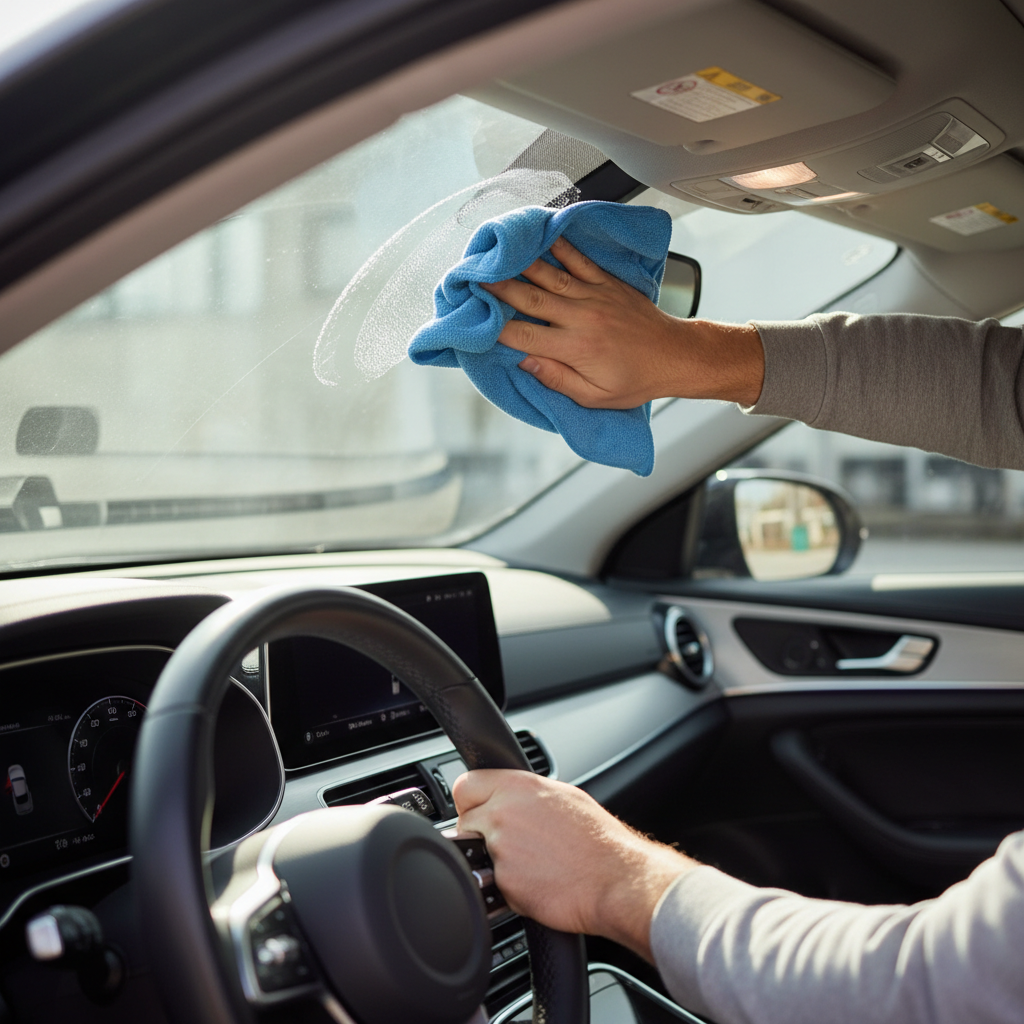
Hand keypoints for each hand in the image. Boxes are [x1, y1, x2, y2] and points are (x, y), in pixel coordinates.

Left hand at [452, 769, 695, 959]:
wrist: (618, 880)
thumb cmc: (600, 842)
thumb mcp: (564, 796)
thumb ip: (527, 795)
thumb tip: (509, 796)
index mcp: (518, 785)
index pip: (465, 785)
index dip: (470, 802)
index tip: (476, 813)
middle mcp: (505, 812)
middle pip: (463, 823)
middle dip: (479, 836)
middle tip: (508, 846)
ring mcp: (501, 847)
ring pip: (477, 856)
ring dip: (494, 863)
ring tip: (531, 866)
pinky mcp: (504, 882)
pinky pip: (493, 885)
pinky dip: (509, 888)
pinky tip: (536, 883)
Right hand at [481, 235, 764, 408]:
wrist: (675, 356)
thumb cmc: (636, 381)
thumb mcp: (595, 397)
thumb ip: (558, 380)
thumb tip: (524, 362)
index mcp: (575, 349)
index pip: (523, 335)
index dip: (495, 326)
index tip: (474, 318)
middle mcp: (582, 318)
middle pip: (529, 298)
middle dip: (497, 286)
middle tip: (472, 275)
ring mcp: (595, 296)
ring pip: (549, 275)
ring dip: (520, 263)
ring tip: (495, 252)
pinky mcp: (607, 284)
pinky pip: (580, 259)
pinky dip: (560, 245)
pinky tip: (542, 233)